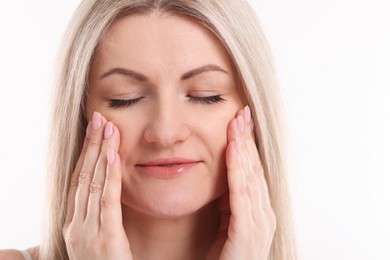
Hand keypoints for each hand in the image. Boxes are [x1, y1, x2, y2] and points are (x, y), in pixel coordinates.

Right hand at [63, 112, 132, 259]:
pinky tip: (113, 154)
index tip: (94, 132)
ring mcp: (88, 232)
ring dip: (100, 152)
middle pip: (83, 176)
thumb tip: (104, 192)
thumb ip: (98, 218)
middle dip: (91, 145)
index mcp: (74, 225)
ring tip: (107, 127)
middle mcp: (76, 225)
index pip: (79, 182)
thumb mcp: (97, 241)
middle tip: (99, 118)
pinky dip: (109, 175)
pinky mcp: (106, 239)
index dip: (85, 155)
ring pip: (93, 183)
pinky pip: (107, 201)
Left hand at [207, 106, 275, 259]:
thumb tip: (226, 174)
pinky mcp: (246, 232)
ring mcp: (258, 224)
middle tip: (242, 112)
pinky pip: (240, 193)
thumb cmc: (225, 257)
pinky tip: (233, 148)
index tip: (241, 122)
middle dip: (248, 139)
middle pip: (255, 168)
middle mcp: (264, 215)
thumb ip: (229, 201)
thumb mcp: (227, 222)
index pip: (254, 171)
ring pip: (250, 176)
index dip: (248, 145)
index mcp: (260, 212)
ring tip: (237, 122)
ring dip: (243, 147)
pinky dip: (237, 168)